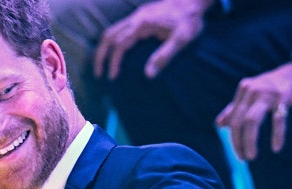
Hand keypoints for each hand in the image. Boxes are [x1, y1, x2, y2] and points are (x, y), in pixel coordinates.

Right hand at [94, 0, 213, 79]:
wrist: (193, 0)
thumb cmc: (190, 20)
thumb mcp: (182, 40)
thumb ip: (164, 56)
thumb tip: (148, 75)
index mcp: (142, 24)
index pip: (120, 44)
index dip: (114, 62)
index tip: (112, 77)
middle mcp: (135, 19)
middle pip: (108, 36)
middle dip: (100, 56)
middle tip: (98, 74)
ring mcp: (136, 16)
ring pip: (111, 31)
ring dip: (103, 48)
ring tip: (102, 65)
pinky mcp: (139, 17)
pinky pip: (118, 29)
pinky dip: (111, 42)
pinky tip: (115, 53)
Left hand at [215, 61, 291, 159]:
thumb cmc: (273, 87)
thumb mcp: (251, 95)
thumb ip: (235, 109)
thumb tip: (218, 124)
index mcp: (243, 90)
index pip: (233, 118)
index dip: (234, 138)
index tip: (238, 154)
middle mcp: (252, 90)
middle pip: (239, 121)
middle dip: (238, 142)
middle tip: (243, 158)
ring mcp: (267, 93)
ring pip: (252, 121)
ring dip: (249, 141)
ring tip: (251, 156)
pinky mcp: (284, 96)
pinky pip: (277, 119)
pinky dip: (277, 135)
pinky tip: (276, 148)